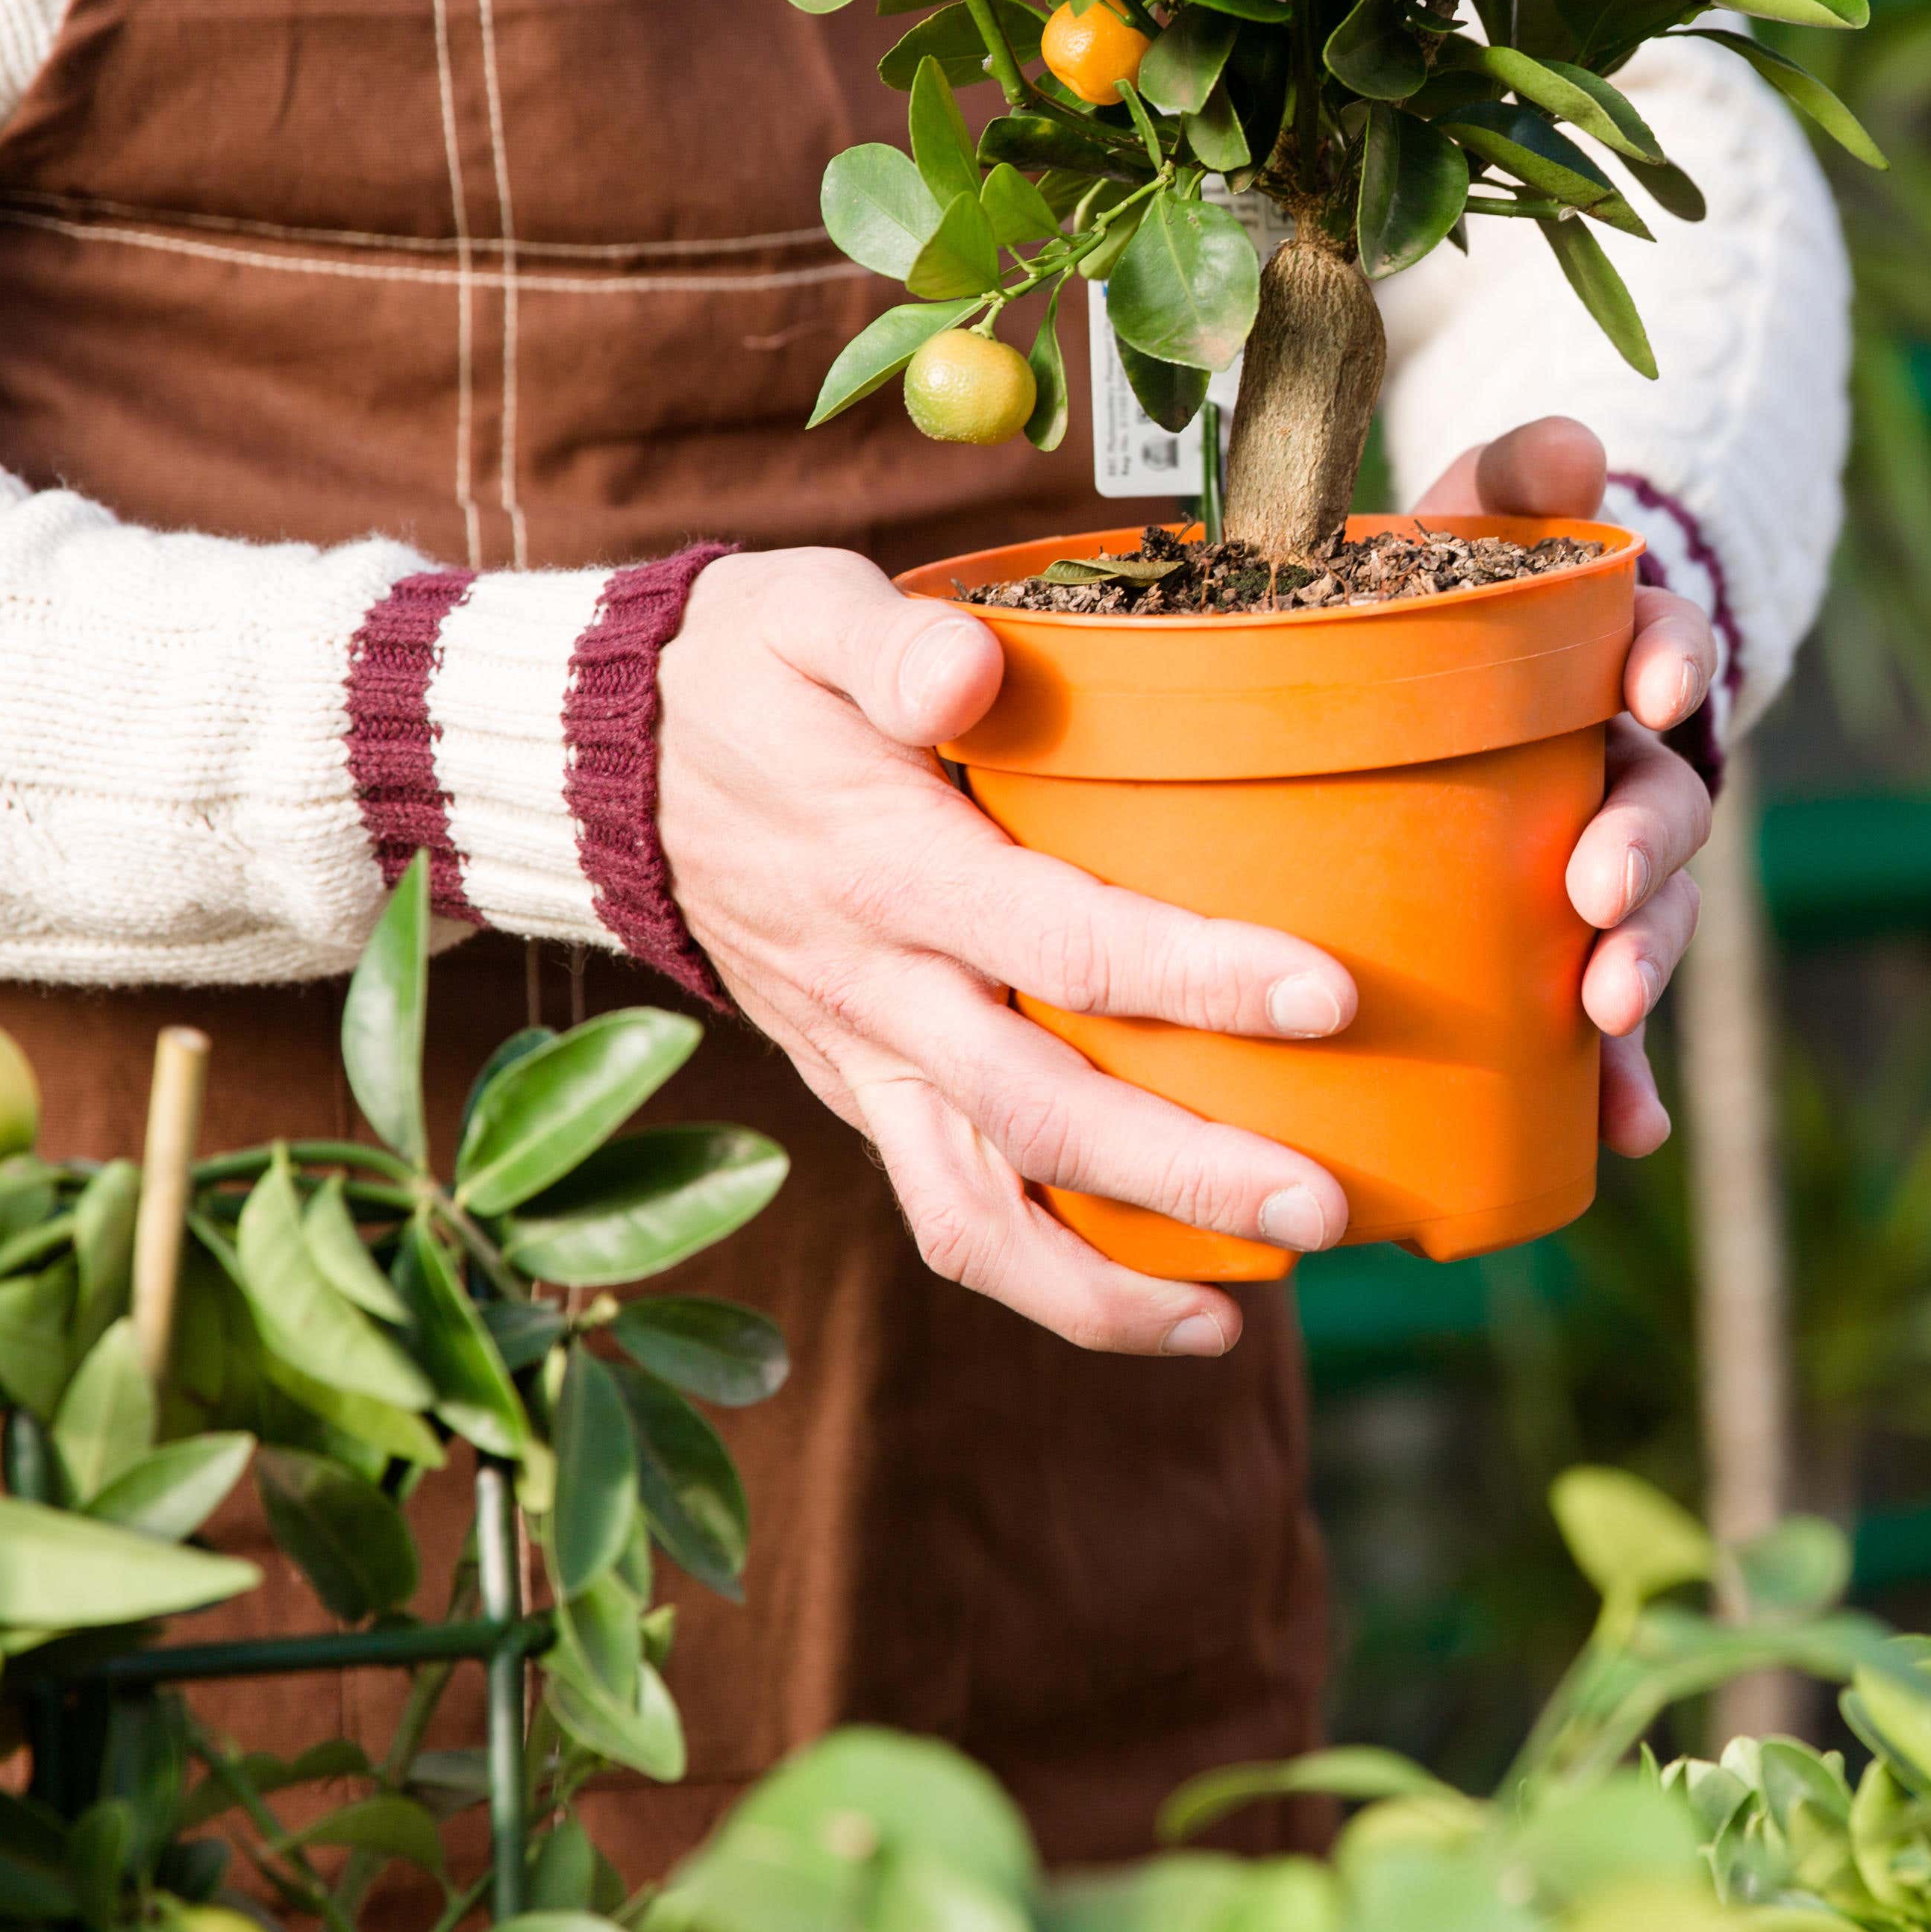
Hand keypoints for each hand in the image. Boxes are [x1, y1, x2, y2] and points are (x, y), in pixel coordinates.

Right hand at [657, 549, 1362, 1359]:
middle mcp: (876, 989)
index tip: (1329, 998)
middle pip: (1038, 1112)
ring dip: (1103, 1284)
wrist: (601, 763)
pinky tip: (1161, 1304)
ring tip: (1236, 1319)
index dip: (1196, 977)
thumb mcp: (801, 612)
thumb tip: (969, 671)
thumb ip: (890, 643)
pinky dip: (1043, 1278)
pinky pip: (946, 1212)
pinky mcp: (857, 1093)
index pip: (1063, 939)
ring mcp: (861, 1058)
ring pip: (974, 1211)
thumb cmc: (744, 674)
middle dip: (1183, 1173)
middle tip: (1324, 1205)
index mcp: (887, 865)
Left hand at [1415, 416, 1717, 1159]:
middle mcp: (1631, 765)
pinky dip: (1623, 1083)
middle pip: (1665, 803)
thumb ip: (1513, 477)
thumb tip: (1576, 441)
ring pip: (1646, 920)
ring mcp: (1606, 869)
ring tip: (1604, 1016)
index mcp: (1618, 661)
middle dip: (1644, 850)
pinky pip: (1603, 1031)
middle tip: (1598, 889)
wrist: (1434, 700)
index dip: (1675, 661)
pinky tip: (1626, 1136)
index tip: (1657, 685)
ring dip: (1639, 967)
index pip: (1673, 648)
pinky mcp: (1566, 957)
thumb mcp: (1472, 525)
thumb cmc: (1454, 603)